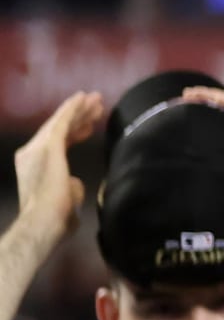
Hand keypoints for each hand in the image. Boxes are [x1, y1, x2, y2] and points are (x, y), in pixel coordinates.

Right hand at [13, 92, 101, 242]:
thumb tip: (75, 182)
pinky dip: (72, 109)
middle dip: (79, 116)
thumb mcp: (67, 199)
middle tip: (95, 104)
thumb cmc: (56, 218)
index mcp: (38, 166)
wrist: (45, 221)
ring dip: (79, 109)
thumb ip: (70, 187)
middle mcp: (32, 153)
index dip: (75, 133)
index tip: (90, 125)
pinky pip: (62, 122)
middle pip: (59, 129)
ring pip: (62, 123)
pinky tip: (84, 98)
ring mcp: (38, 149)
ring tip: (95, 98)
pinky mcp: (49, 147)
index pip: (58, 143)